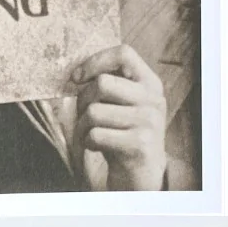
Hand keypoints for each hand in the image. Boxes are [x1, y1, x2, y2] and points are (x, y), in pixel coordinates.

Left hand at [72, 44, 167, 190]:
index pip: (124, 54)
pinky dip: (87, 141)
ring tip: (91, 132)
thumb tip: (73, 74)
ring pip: (94, 111)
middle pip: (103, 83)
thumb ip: (107, 83)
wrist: (141, 173)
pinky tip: (96, 146)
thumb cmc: (121, 131)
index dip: (95, 61)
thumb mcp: (120, 102)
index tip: (77, 77)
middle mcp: (154, 99)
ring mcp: (149, 122)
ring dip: (82, 124)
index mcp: (149, 82)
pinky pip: (96, 134)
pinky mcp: (140, 145)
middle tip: (85, 114)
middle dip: (83, 100)